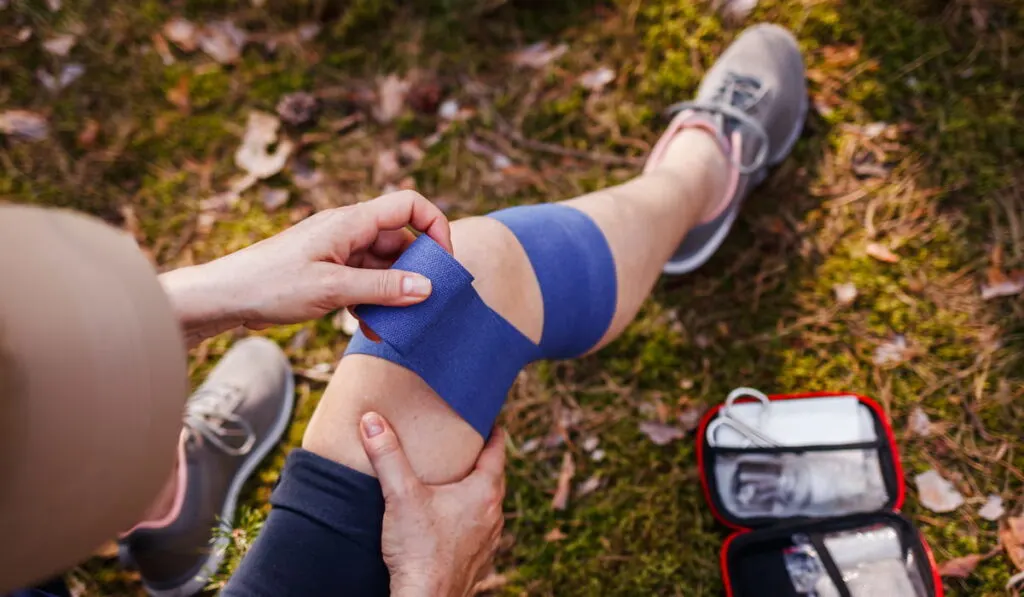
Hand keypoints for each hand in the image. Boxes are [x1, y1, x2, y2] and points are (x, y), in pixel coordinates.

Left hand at [159, 191, 451, 343]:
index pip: (409, 205)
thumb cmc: (270, 284)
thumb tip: (427, 287)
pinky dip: (373, 301)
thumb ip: (382, 286)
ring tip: (400, 323)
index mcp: (351, 221)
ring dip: (394, 292)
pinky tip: (373, 329)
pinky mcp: (328, 272)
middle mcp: (348, 231)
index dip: (435, 226)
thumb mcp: (332, 288)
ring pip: (383, 265)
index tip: (444, 262)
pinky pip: (364, 281)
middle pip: (400, 239)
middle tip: (428, 302)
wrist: (223, 297)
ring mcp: (338, 251)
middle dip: (417, 269)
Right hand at [359, 412, 504, 596]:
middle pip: (493, 478)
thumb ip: (387, 455)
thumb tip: (372, 420)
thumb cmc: (419, 550)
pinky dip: (468, 520)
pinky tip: (450, 522)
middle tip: (466, 446)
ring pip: (487, 507)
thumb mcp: (400, 495)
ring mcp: (488, 540)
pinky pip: (478, 531)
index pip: (497, 451)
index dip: (493, 432)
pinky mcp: (478, 560)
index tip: (487, 418)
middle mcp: (493, 515)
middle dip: (481, 461)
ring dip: (475, 493)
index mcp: (484, 492)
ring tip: (457, 483)